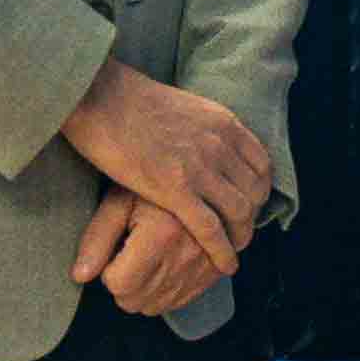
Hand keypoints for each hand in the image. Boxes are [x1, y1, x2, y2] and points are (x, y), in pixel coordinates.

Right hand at [57, 59, 270, 258]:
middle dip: (252, 216)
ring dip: (241, 236)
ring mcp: (200, 168)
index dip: (259, 189)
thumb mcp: (183, 106)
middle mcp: (220, 146)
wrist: (98, 95)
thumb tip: (205, 140)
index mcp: (224, 124)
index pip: (261, 164)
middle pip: (254, 191)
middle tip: (241, 231)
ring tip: (234, 251)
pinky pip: (210, 228)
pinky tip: (225, 264)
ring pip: (238, 212)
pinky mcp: (175, 189)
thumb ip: (202, 127)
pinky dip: (222, 250)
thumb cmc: (126, 99)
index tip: (251, 203)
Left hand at [70, 189, 230, 319]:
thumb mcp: (119, 201)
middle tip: (128, 256)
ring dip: (143, 290)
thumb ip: (98, 238)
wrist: (205, 176)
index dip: (108, 271)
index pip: (120, 284)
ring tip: (146, 260)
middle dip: (124, 284)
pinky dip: (165, 292)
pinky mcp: (216, 271)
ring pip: (156, 306)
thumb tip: (80, 276)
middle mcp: (187, 253)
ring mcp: (205, 265)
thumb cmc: (155, 182)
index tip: (115, 251)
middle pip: (136, 300)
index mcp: (161, 233)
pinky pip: (180, 302)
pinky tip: (164, 267)